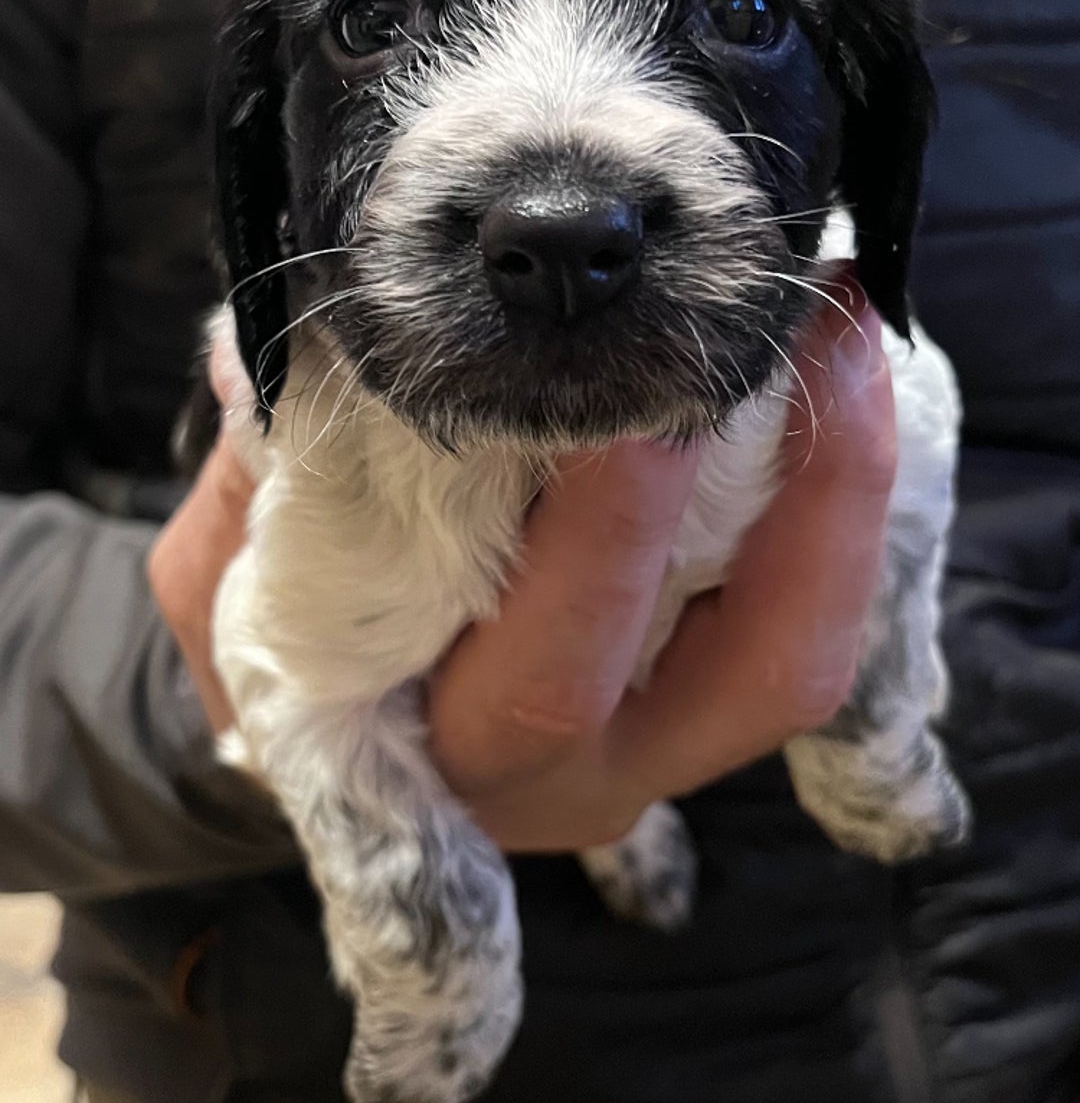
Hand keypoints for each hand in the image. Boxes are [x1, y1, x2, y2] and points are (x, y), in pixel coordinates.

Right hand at [148, 278, 895, 848]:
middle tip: (769, 330)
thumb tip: (300, 344)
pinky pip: (810, 608)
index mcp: (444, 761)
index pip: (546, 685)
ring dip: (847, 488)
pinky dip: (838, 496)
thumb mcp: (223, 570)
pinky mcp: (711, 689)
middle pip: (742, 678)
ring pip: (808, 649)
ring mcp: (666, 743)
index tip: (628, 412)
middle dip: (782, 498)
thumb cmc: (269, 637)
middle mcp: (582, 776)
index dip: (602, 554)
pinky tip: (825, 370)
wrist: (325, 724)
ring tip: (834, 326)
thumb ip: (265, 473)